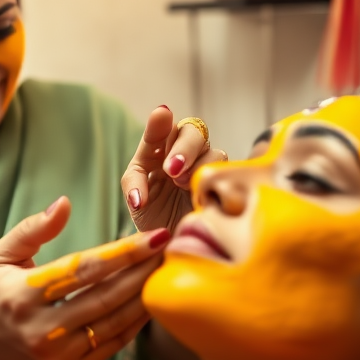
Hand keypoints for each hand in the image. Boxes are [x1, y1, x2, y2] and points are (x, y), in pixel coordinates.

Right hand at [0, 197, 168, 359]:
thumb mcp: (0, 254)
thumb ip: (33, 228)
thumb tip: (65, 203)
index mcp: (23, 294)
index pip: (83, 270)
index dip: (123, 252)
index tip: (155, 235)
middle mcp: (41, 329)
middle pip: (105, 298)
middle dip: (143, 271)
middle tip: (171, 249)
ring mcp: (57, 355)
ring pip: (114, 324)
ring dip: (145, 296)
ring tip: (166, 270)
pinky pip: (113, 345)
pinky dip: (135, 323)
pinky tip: (150, 299)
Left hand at [121, 106, 227, 232]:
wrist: (178, 244)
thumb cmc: (155, 220)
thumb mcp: (137, 203)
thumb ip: (134, 188)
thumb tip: (138, 196)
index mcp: (157, 152)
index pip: (159, 131)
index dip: (160, 123)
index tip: (161, 114)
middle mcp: (183, 153)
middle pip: (191, 131)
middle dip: (183, 147)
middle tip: (172, 169)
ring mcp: (204, 165)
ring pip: (210, 149)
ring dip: (197, 165)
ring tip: (182, 186)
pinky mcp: (223, 180)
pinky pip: (224, 170)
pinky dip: (212, 178)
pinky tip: (201, 196)